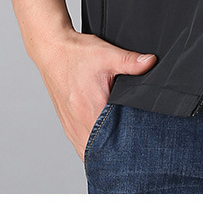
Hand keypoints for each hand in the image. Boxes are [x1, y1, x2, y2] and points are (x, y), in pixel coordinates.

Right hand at [33, 29, 156, 160]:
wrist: (52, 50)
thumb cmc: (77, 53)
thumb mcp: (107, 54)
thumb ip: (131, 61)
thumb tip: (151, 62)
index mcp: (91, 108)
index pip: (112, 138)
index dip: (128, 144)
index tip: (140, 144)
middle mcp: (78, 122)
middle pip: (100, 150)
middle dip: (117, 152)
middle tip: (135, 150)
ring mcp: (70, 125)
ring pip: (87, 151)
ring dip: (102, 152)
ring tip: (121, 150)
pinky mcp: (66, 123)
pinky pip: (79, 145)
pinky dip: (91, 148)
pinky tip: (102, 145)